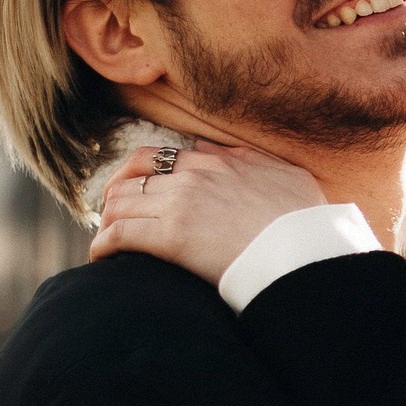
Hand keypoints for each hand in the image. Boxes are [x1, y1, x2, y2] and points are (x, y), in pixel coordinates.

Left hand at [88, 139, 326, 285]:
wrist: (302, 251)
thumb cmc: (303, 220)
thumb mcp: (283, 174)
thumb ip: (247, 156)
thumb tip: (210, 147)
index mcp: (216, 162)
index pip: (157, 158)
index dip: (135, 175)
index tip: (132, 192)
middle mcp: (191, 177)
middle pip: (130, 178)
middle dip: (115, 198)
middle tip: (113, 219)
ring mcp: (179, 205)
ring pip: (119, 204)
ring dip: (108, 221)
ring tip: (108, 241)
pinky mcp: (171, 237)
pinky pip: (119, 234)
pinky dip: (104, 245)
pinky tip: (102, 258)